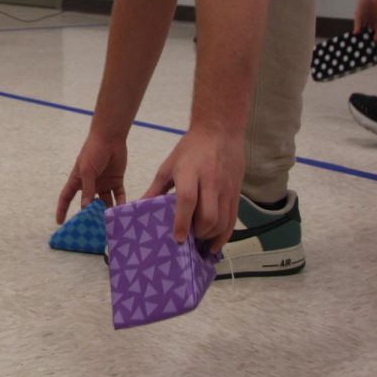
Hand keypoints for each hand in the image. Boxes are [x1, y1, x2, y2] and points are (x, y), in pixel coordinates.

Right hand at [56, 133, 127, 223]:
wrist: (110, 138)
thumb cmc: (93, 151)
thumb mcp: (87, 171)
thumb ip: (87, 189)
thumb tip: (85, 208)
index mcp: (78, 180)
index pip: (67, 197)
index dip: (62, 209)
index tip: (60, 223)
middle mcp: (90, 185)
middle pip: (88, 204)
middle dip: (89, 216)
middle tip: (92, 229)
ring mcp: (103, 184)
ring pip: (105, 202)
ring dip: (107, 212)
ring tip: (111, 224)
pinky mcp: (116, 181)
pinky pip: (119, 196)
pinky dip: (121, 204)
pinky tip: (124, 212)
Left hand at [142, 127, 243, 252]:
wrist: (220, 132)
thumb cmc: (190, 149)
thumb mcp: (168, 166)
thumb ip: (156, 189)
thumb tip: (139, 207)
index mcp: (191, 172)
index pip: (188, 200)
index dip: (182, 221)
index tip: (177, 238)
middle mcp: (211, 182)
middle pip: (208, 216)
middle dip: (198, 233)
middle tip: (187, 239)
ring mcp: (226, 189)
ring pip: (223, 221)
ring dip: (210, 237)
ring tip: (198, 242)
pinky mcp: (236, 193)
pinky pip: (233, 220)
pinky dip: (224, 236)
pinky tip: (214, 244)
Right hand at [353, 0, 376, 39]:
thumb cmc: (362, 4)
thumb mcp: (358, 15)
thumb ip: (357, 24)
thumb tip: (355, 33)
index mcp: (363, 19)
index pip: (362, 29)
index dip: (361, 36)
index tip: (359, 43)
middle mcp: (370, 20)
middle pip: (369, 31)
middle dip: (368, 37)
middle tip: (367, 45)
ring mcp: (376, 19)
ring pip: (375, 30)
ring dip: (374, 36)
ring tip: (372, 43)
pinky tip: (376, 37)